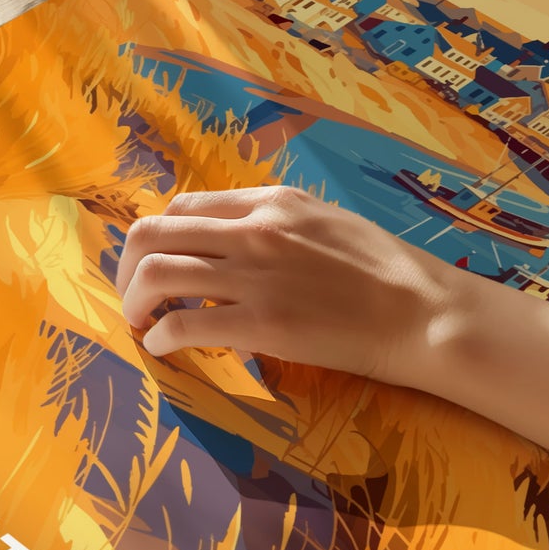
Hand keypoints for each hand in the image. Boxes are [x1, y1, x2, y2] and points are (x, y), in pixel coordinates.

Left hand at [115, 186, 461, 381]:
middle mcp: (254, 229)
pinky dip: (160, 337)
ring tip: (140, 323)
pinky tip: (164, 348)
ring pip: (156, 273)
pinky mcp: (260, 323)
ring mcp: (254, 275)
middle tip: (133, 296)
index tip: (156, 263)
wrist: (421, 312)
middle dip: (127, 267)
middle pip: (154, 233)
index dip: (159, 237)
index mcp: (271, 201)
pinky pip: (183, 323)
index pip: (185, 206)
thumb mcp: (326, 221)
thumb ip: (277, 225)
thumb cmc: (384, 271)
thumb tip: (235, 245)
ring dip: (134, 301)